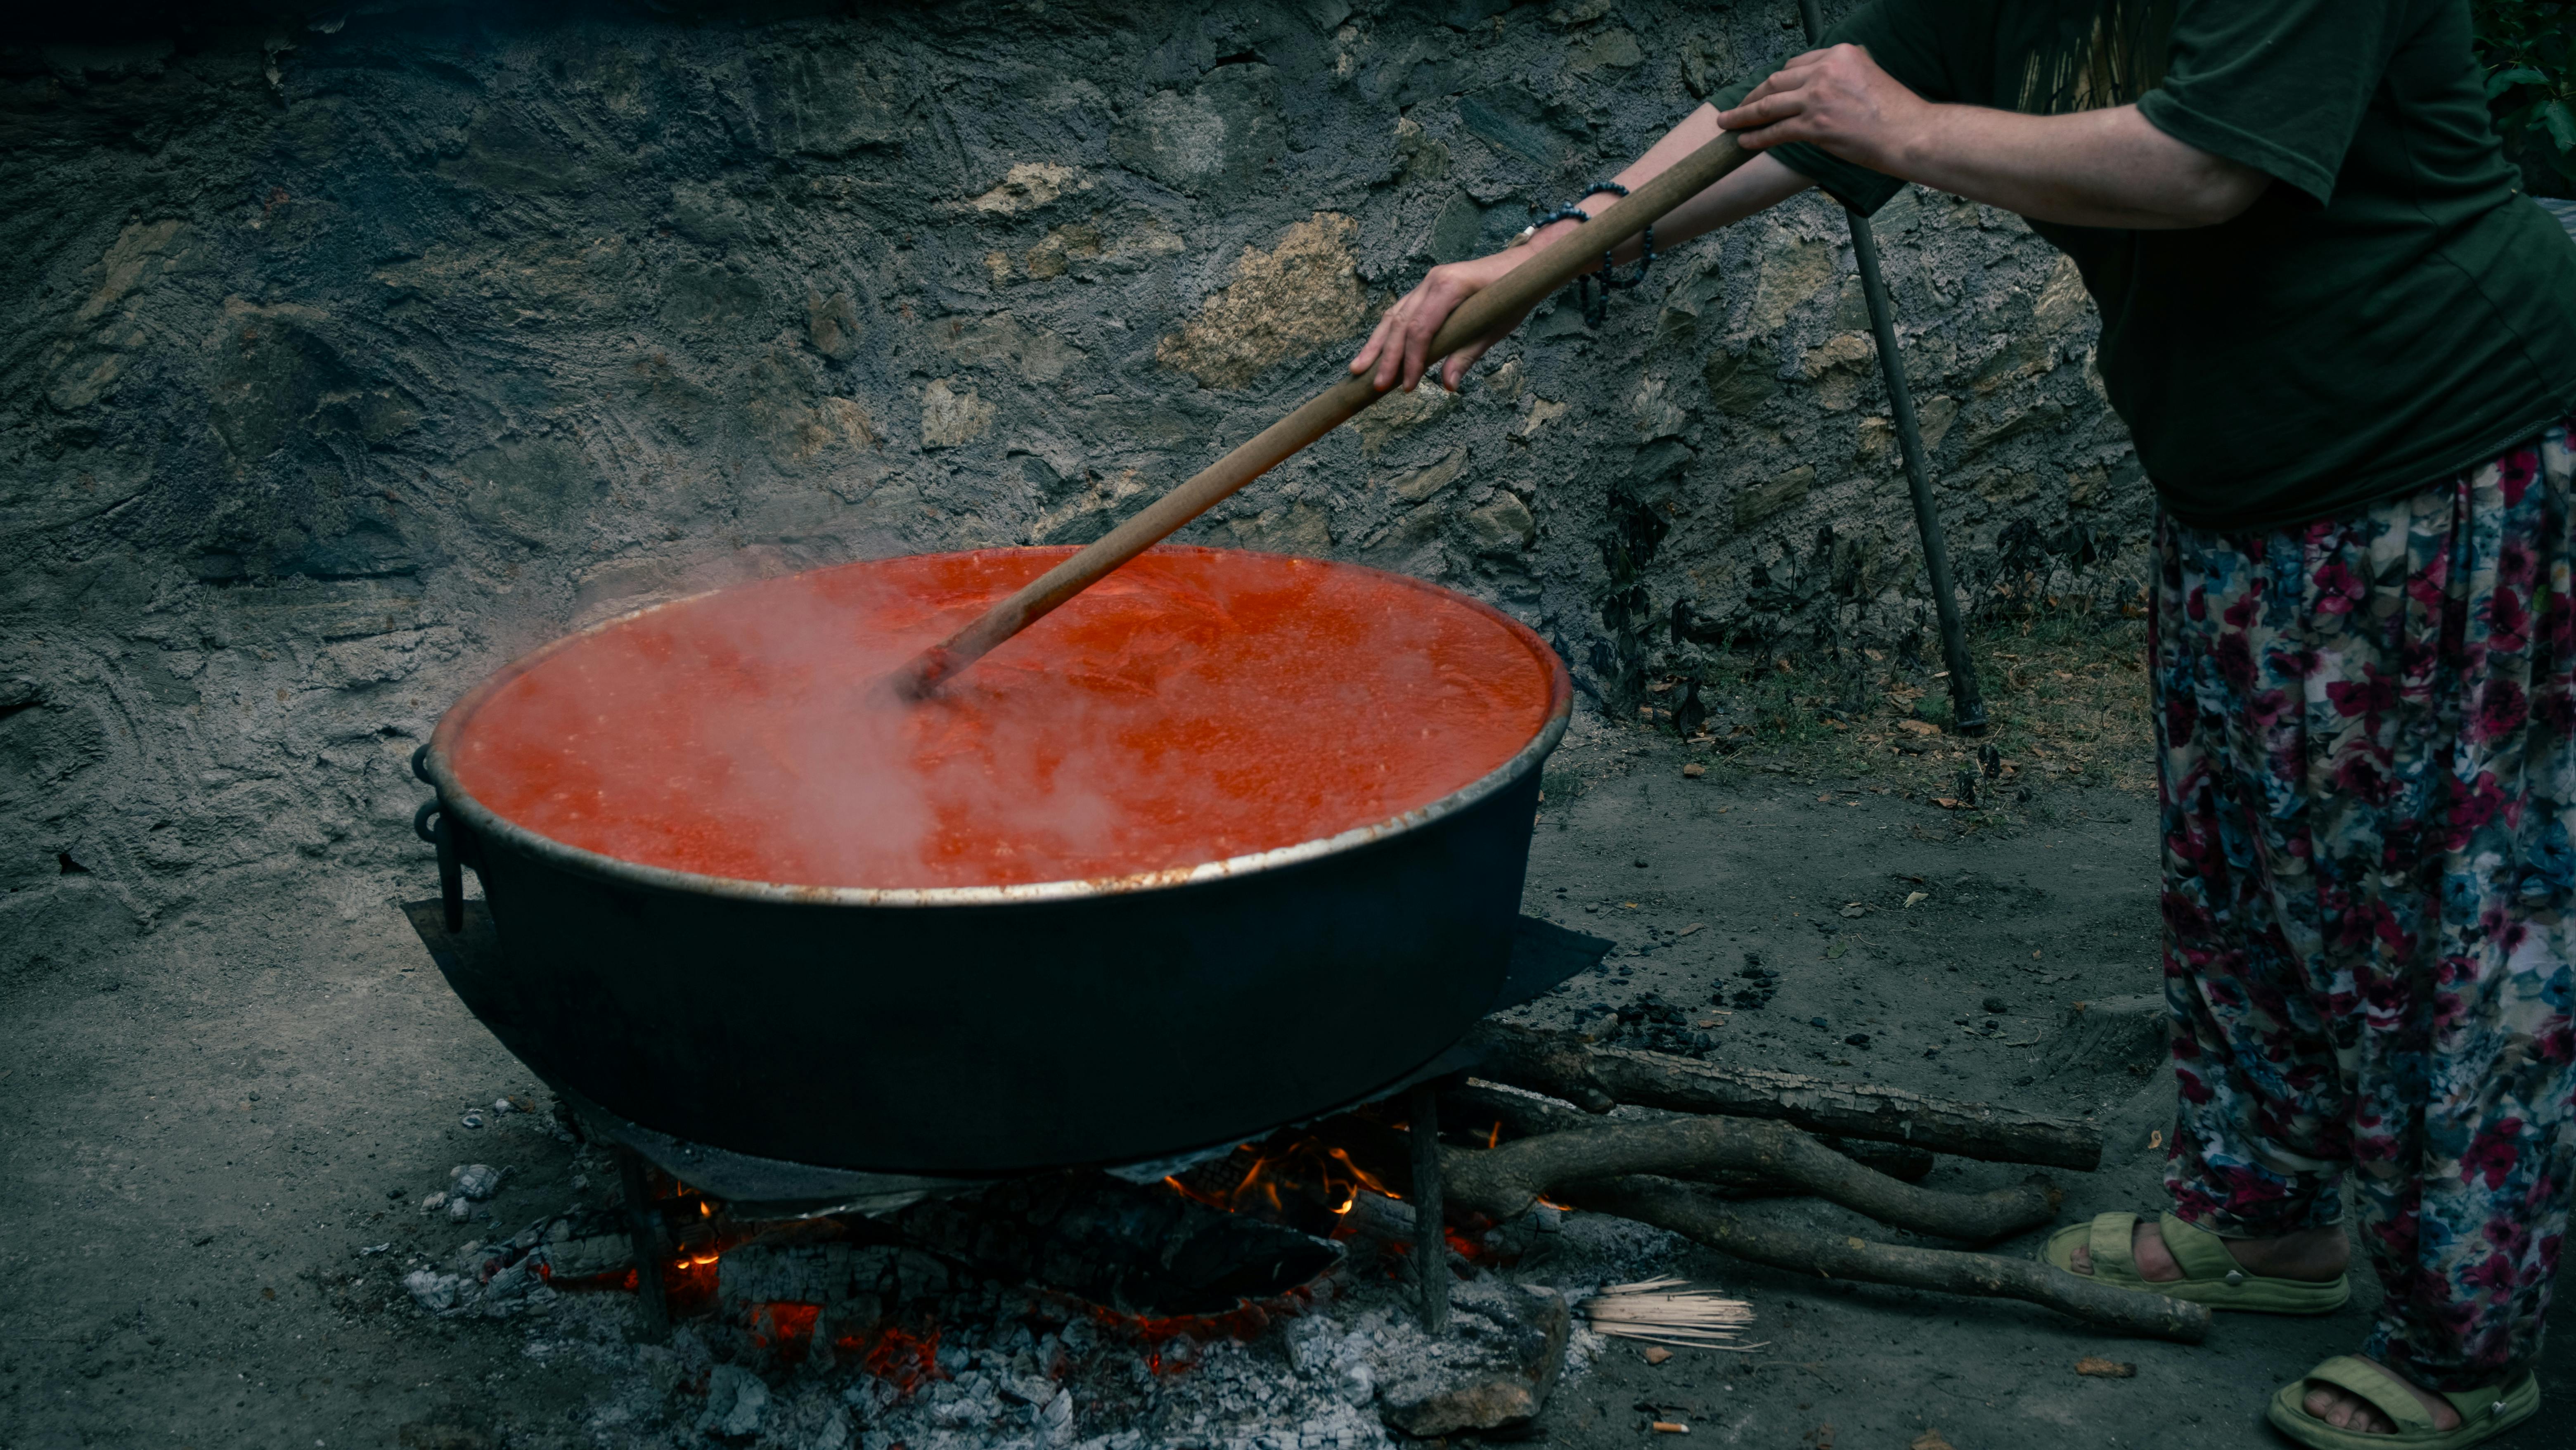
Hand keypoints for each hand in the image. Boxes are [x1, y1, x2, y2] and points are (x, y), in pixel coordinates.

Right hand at [1347, 246, 1540, 394]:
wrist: (1521, 265)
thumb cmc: (1512, 296)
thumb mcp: (1495, 329)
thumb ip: (1468, 355)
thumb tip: (1448, 385)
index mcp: (1451, 287)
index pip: (1421, 328)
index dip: (1411, 360)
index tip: (1407, 386)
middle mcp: (1433, 281)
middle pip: (1401, 323)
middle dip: (1386, 357)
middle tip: (1374, 385)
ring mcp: (1427, 282)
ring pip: (1394, 316)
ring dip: (1376, 344)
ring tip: (1358, 369)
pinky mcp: (1426, 288)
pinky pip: (1401, 311)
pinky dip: (1387, 333)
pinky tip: (1375, 350)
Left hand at [1714, 43, 1930, 173]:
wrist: (1909, 133)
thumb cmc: (1895, 112)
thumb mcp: (1868, 76)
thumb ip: (1841, 76)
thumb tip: (1818, 90)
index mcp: (1840, 53)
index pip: (1798, 63)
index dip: (1779, 80)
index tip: (1768, 90)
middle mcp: (1825, 70)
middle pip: (1777, 80)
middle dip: (1754, 95)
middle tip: (1739, 107)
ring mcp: (1818, 97)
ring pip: (1769, 104)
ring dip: (1743, 115)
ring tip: (1726, 123)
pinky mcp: (1815, 124)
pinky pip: (1776, 130)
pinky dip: (1756, 137)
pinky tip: (1743, 142)